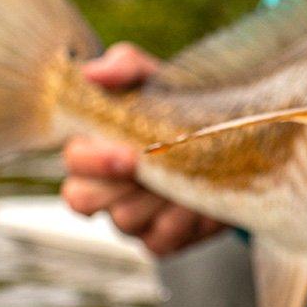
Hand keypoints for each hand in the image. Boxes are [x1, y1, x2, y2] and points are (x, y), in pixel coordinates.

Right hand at [60, 43, 226, 255]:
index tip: (128, 154)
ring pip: (125, 220)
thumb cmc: (179, 103)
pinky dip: (183, 221)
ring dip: (158, 198)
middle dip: (119, 184)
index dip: (93, 162)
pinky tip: (199, 200)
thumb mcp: (156, 76)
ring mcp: (131, 217)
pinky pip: (160, 240)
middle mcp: (105, 187)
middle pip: (83, 198)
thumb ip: (124, 66)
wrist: (234, 136)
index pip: (72, 163)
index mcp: (97, 147)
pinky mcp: (161, 239)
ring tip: (188, 176)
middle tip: (152, 170)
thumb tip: (93, 72)